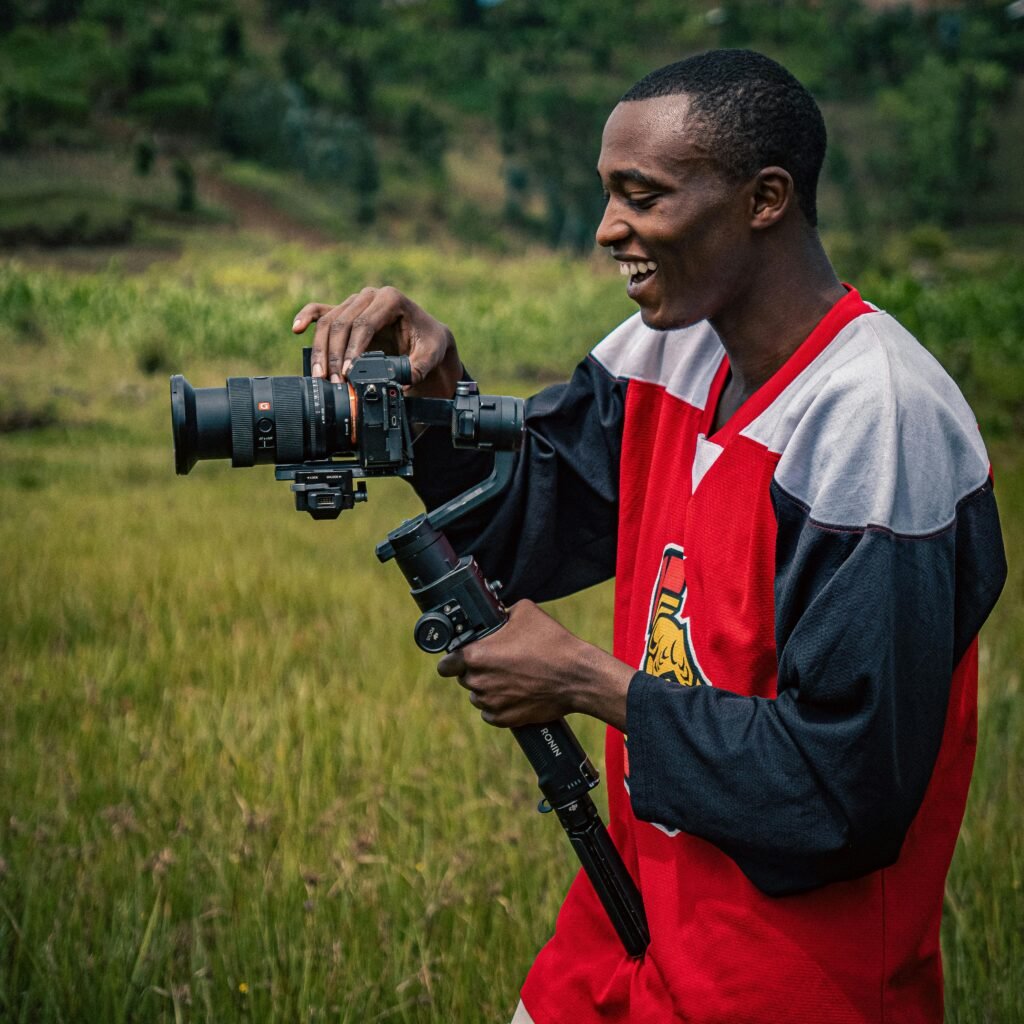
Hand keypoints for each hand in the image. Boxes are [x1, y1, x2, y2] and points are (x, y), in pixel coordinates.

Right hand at [291, 286, 461, 397]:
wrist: (427, 336)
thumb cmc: (429, 344)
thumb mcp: (430, 356)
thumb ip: (418, 368)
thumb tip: (399, 381)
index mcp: (391, 299)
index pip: (364, 323)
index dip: (353, 349)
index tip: (348, 373)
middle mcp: (370, 296)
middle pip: (342, 323)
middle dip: (334, 355)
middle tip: (332, 381)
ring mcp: (356, 301)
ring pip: (328, 322)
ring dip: (321, 350)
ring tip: (320, 376)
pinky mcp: (346, 311)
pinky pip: (321, 311)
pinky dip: (307, 318)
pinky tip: (296, 329)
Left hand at [436, 600, 631, 730]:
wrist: (577, 677)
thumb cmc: (552, 643)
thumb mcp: (524, 611)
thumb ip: (501, 613)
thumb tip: (497, 614)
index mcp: (476, 656)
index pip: (445, 664)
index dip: (452, 660)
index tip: (459, 658)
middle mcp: (479, 682)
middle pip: (465, 678)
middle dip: (476, 670)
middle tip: (498, 661)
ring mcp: (492, 703)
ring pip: (478, 695)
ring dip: (488, 688)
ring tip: (511, 676)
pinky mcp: (505, 719)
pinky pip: (491, 713)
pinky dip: (499, 704)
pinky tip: (516, 691)